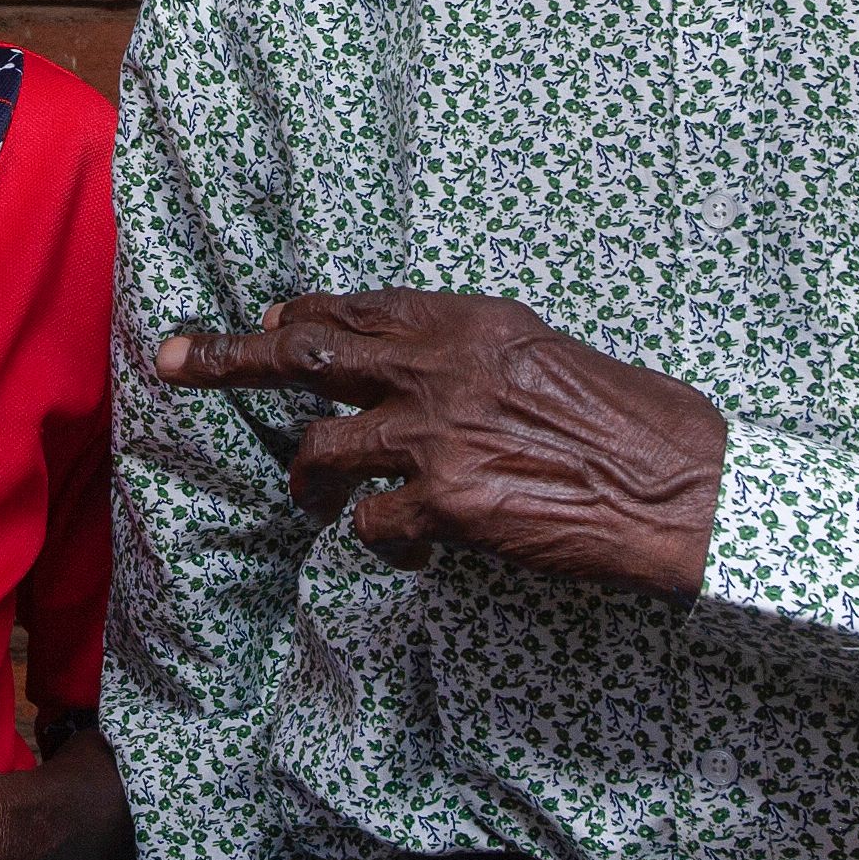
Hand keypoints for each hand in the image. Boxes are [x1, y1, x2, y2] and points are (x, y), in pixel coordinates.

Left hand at [155, 290, 727, 596]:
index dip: (298, 317)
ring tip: (312, 504)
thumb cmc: (633, 425)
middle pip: (307, 353)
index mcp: (473, 322)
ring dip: (306, 483)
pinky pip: (371, 526)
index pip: (356, 307)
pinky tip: (417, 552)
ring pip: (320, 449)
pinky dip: (383, 543)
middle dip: (228, 356)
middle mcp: (445, 366)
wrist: (686, 489)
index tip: (262, 321)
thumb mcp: (546, 357)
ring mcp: (440, 436)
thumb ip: (471, 356)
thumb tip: (406, 365)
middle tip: (172, 360)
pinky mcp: (448, 506)